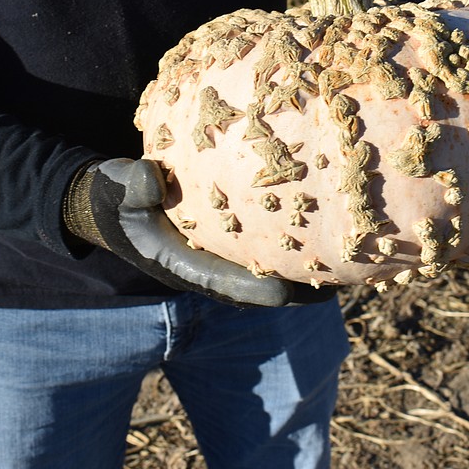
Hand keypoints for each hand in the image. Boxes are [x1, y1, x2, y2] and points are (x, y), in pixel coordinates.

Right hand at [64, 159, 335, 306]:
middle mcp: (212, 267)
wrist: (109, 201)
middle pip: (267, 284)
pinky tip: (334, 214)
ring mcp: (223, 253)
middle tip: (350, 280)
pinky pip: (270, 240)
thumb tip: (150, 176)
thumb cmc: (113, 196)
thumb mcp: (115, 189)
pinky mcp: (230, 237)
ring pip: (275, 265)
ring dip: (311, 265)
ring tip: (359, 257)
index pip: (233, 285)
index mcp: (186, 265)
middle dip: (306, 286)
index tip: (292, 292)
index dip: (264, 290)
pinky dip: (299, 233)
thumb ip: (131, 186)